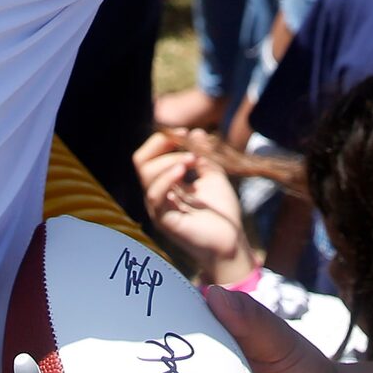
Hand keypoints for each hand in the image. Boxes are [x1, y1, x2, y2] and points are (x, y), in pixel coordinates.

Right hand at [134, 130, 255, 285]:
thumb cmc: (221, 212)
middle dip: (162, 145)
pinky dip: (166, 179)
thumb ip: (204, 155)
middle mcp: (158, 194)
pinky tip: (183, 171)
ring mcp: (158, 208)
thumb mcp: (214, 175)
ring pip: (146, 175)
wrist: (231, 240)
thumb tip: (196, 131)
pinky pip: (155, 196)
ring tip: (192, 159)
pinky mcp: (164, 220)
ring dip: (169, 160)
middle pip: (141, 161)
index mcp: (166, 183)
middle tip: (187, 141)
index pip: (150, 155)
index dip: (164, 139)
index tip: (186, 132)